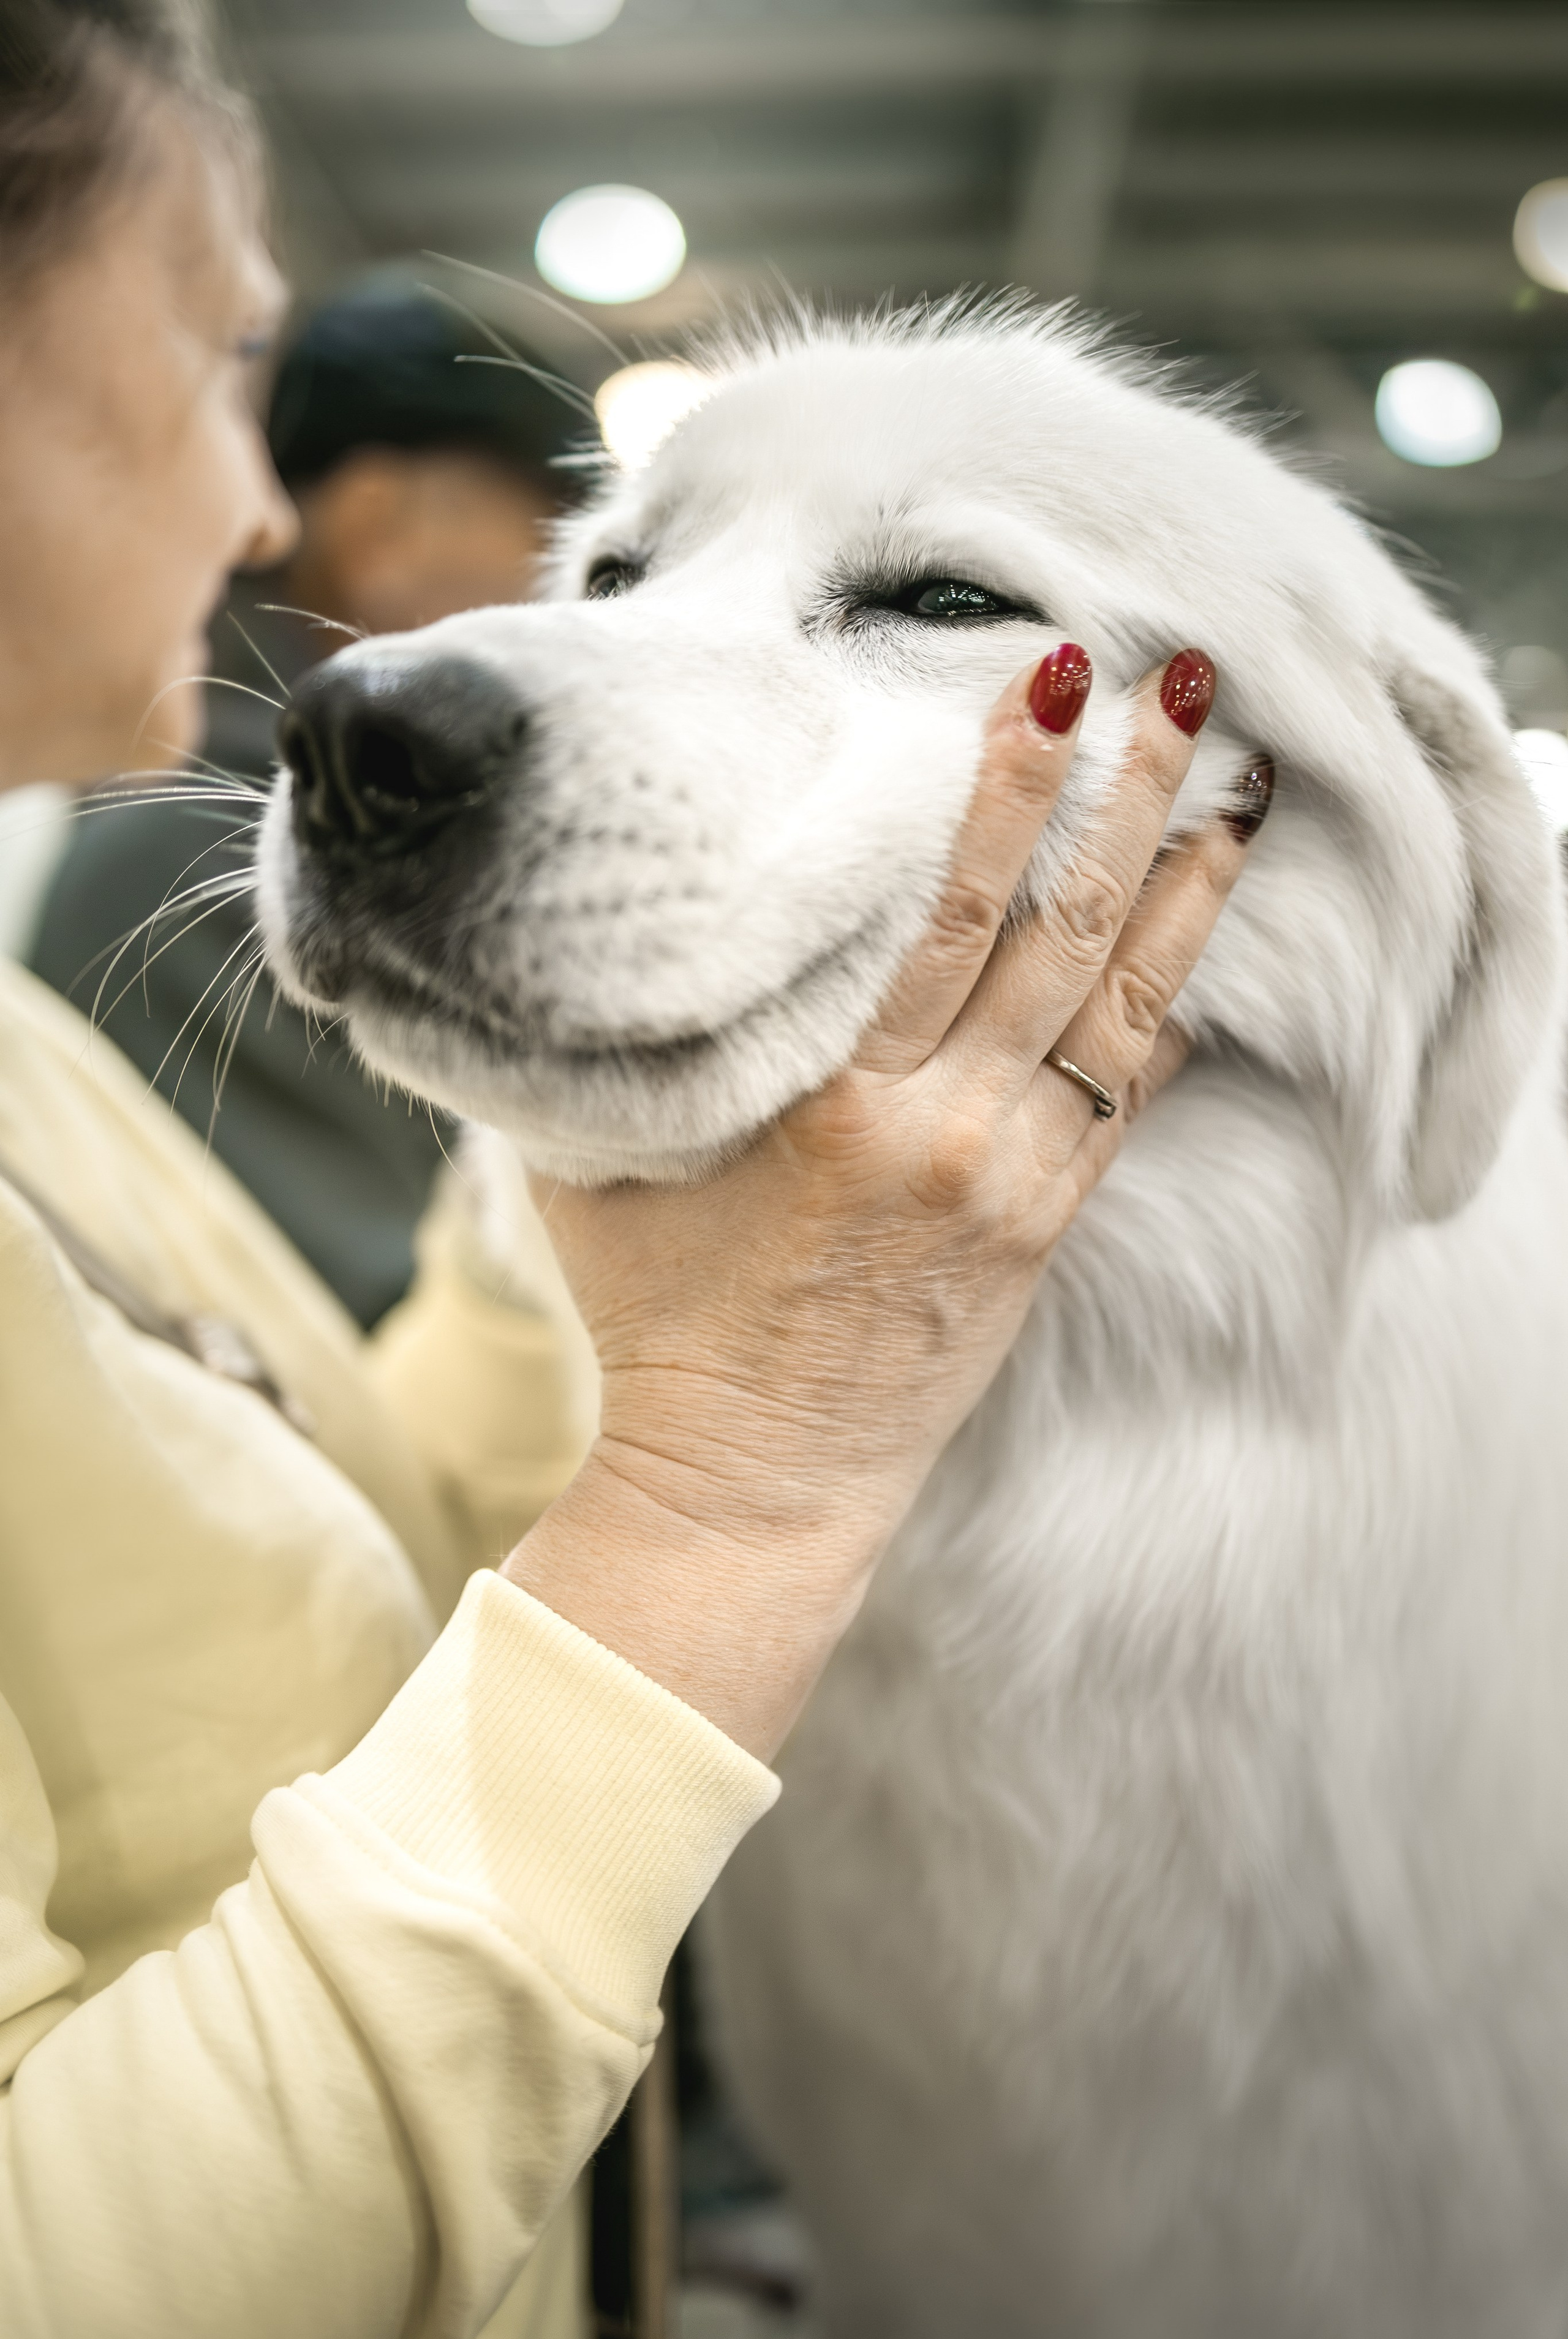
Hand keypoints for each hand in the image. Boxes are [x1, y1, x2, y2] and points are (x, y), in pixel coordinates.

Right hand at [505, 648, 1268, 1756]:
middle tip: (1184, 678)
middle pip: (1062, 931)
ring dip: (1186, 886)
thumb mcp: (606, 1162)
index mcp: (839, 1102)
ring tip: (1241, 786)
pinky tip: (1205, 934)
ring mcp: (1012, 1183)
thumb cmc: (660, 1320)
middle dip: (1131, 796)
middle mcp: (946, 1130)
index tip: (1048, 680)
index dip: (1006, 788)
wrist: (751, 1485)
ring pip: (1125, 1006)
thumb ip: (623, 1041)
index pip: (946, 910)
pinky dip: (1170, 1009)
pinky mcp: (1045, 1231)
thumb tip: (580, 920)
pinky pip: (1128, 1098)